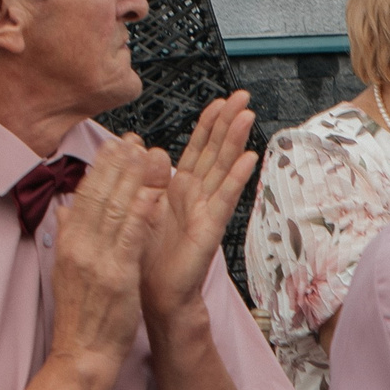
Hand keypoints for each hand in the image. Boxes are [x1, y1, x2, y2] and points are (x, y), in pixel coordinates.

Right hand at [48, 137, 164, 368]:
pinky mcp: (117, 276)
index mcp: (69, 244)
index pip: (85, 196)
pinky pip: (130, 239)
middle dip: (117, 164)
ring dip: (133, 179)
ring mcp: (98, 260)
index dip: (101, 168)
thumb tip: (64, 207)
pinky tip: (151, 194)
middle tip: (134, 138)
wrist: (82, 353)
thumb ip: (68, 236)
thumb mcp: (67, 270)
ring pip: (115, 210)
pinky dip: (140, 214)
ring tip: (148, 153)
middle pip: (99, 196)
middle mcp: (80, 247)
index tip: (115, 145)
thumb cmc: (82, 315)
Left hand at [139, 92, 257, 323]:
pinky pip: (225, 198)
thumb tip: (149, 148)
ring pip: (223, 168)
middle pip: (215, 151)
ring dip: (236, 141)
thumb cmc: (149, 256)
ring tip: (247, 115)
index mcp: (179, 188)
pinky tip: (250, 158)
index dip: (208, 124)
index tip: (218, 101)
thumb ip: (146, 178)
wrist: (156, 293)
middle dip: (228, 122)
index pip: (197, 148)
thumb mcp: (140, 207)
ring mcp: (207, 209)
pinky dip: (238, 178)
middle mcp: (197, 195)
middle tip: (242, 97)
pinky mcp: (210, 227)